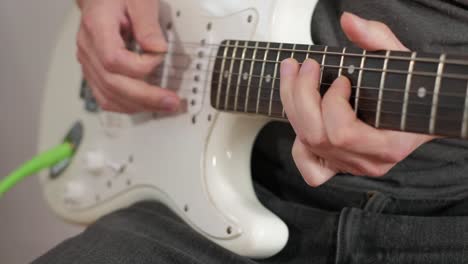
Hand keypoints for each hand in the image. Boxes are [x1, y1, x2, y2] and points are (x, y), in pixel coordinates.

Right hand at [76, 0, 179, 112]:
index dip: (140, 66)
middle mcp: (88, 47)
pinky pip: (105, 96)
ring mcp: (89, 61)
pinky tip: (145, 105)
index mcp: (97, 26)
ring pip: (108, 96)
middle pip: (112, 83)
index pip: (113, 59)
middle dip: (146, 97)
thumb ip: (148, 24)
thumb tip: (158, 50)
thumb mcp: (140, 0)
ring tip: (163, 105)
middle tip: (171, 101)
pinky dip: (127, 105)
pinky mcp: (94, 71)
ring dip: (138, 105)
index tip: (160, 57)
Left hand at [280, 12, 433, 186]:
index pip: (342, 134)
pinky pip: (310, 171)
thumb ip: (377, 39)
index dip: (332, 103)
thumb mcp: (400, 61)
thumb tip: (348, 21)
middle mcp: (368, 162)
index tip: (341, 78)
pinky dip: (299, 146)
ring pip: (306, 145)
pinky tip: (303, 118)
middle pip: (316, 137)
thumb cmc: (412, 91)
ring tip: (293, 74)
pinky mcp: (340, 167)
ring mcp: (352, 166)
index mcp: (389, 145)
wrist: (420, 113)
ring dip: (293, 106)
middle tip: (305, 65)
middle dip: (302, 95)